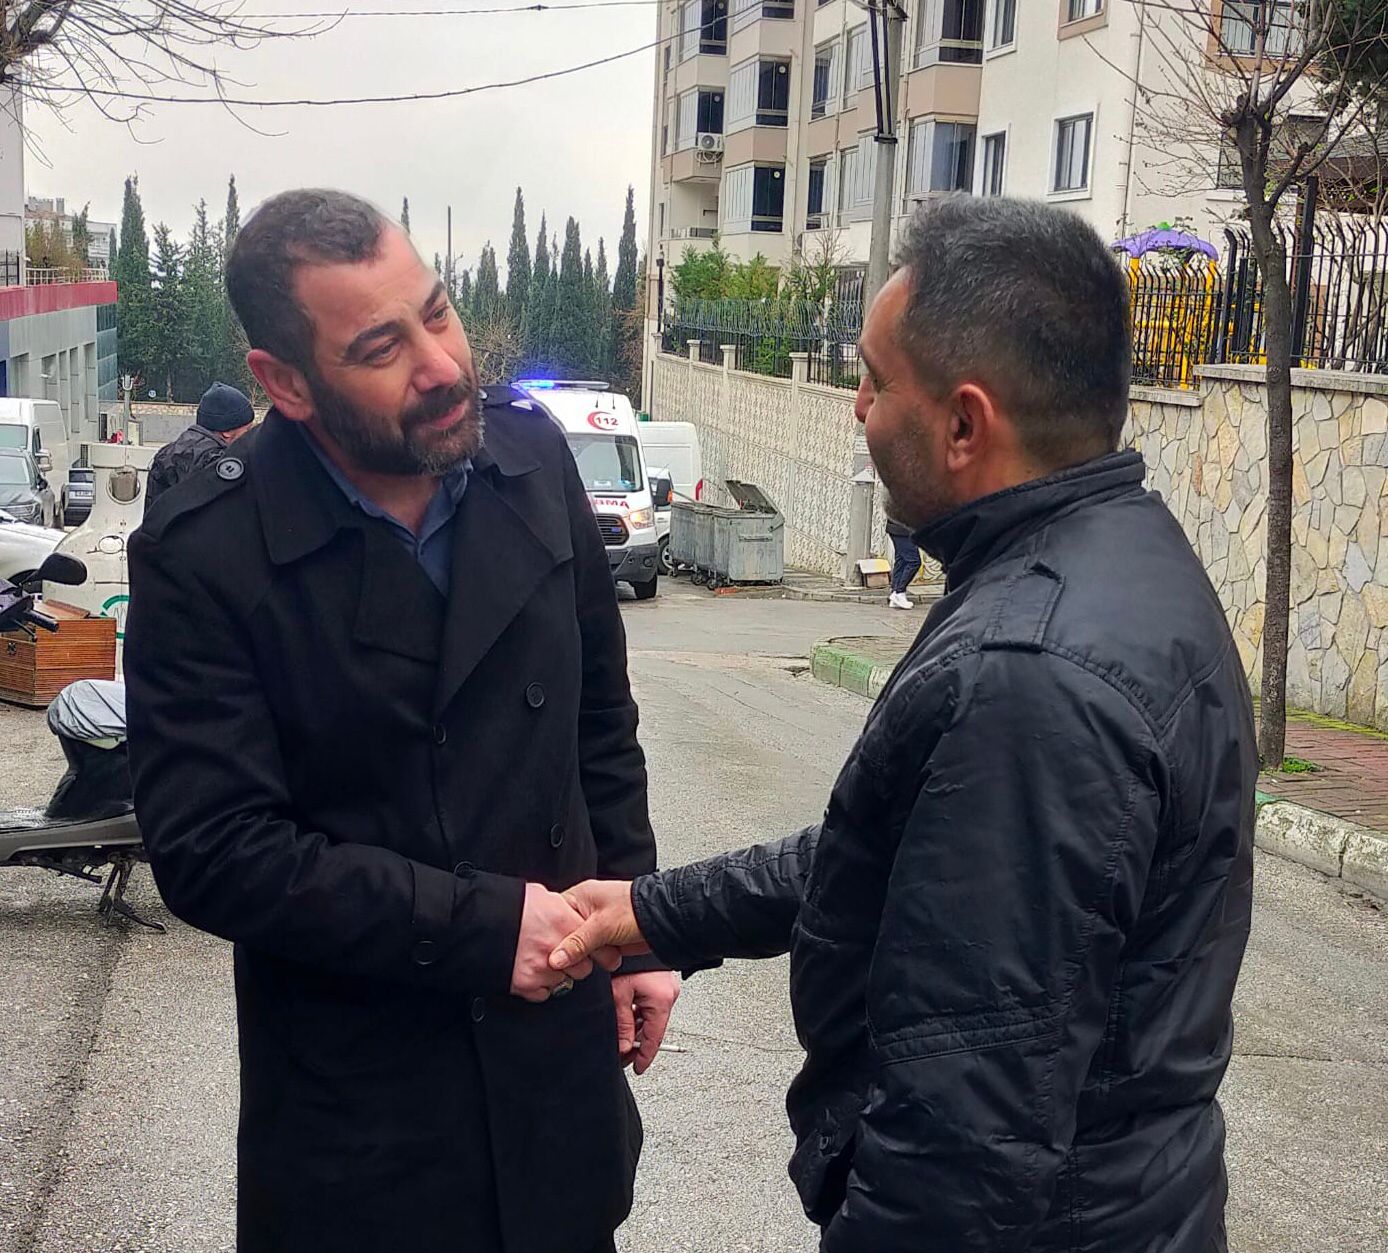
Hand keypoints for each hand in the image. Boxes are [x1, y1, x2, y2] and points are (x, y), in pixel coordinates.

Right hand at [511, 883, 593, 1002]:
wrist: (477, 920)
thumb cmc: (508, 905)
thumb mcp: (539, 894)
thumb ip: (559, 905)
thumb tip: (567, 908)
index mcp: (564, 922)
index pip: (598, 946)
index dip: (598, 949)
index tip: (597, 950)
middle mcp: (556, 948)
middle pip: (583, 969)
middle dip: (577, 964)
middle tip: (565, 955)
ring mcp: (541, 968)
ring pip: (563, 982)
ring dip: (557, 974)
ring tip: (542, 959)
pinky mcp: (525, 983)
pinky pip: (544, 993)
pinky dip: (539, 985)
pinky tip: (531, 970)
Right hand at [549, 878, 650, 973]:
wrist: (663, 919)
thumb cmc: (636, 909)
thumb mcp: (601, 926)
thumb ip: (577, 944)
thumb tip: (555, 959)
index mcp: (579, 896)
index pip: (554, 916)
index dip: (552, 934)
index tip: (551, 949)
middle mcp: (585, 910)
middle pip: (565, 935)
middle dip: (574, 948)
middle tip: (583, 952)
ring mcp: (596, 926)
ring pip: (580, 948)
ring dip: (589, 955)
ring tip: (601, 952)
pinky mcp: (606, 939)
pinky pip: (593, 953)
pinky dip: (598, 958)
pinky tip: (604, 957)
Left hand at [611, 971, 680, 1075]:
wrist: (631, 936)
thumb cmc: (627, 961)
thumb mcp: (619, 995)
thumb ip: (623, 1024)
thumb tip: (624, 1046)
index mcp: (661, 1000)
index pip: (655, 1038)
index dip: (645, 1056)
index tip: (638, 1068)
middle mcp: (669, 995)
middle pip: (652, 1029)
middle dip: (637, 1044)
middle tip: (623, 1057)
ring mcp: (667, 990)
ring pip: (650, 1019)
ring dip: (636, 1029)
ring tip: (621, 1040)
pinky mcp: (661, 985)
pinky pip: (650, 1007)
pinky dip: (639, 1016)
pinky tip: (627, 1021)